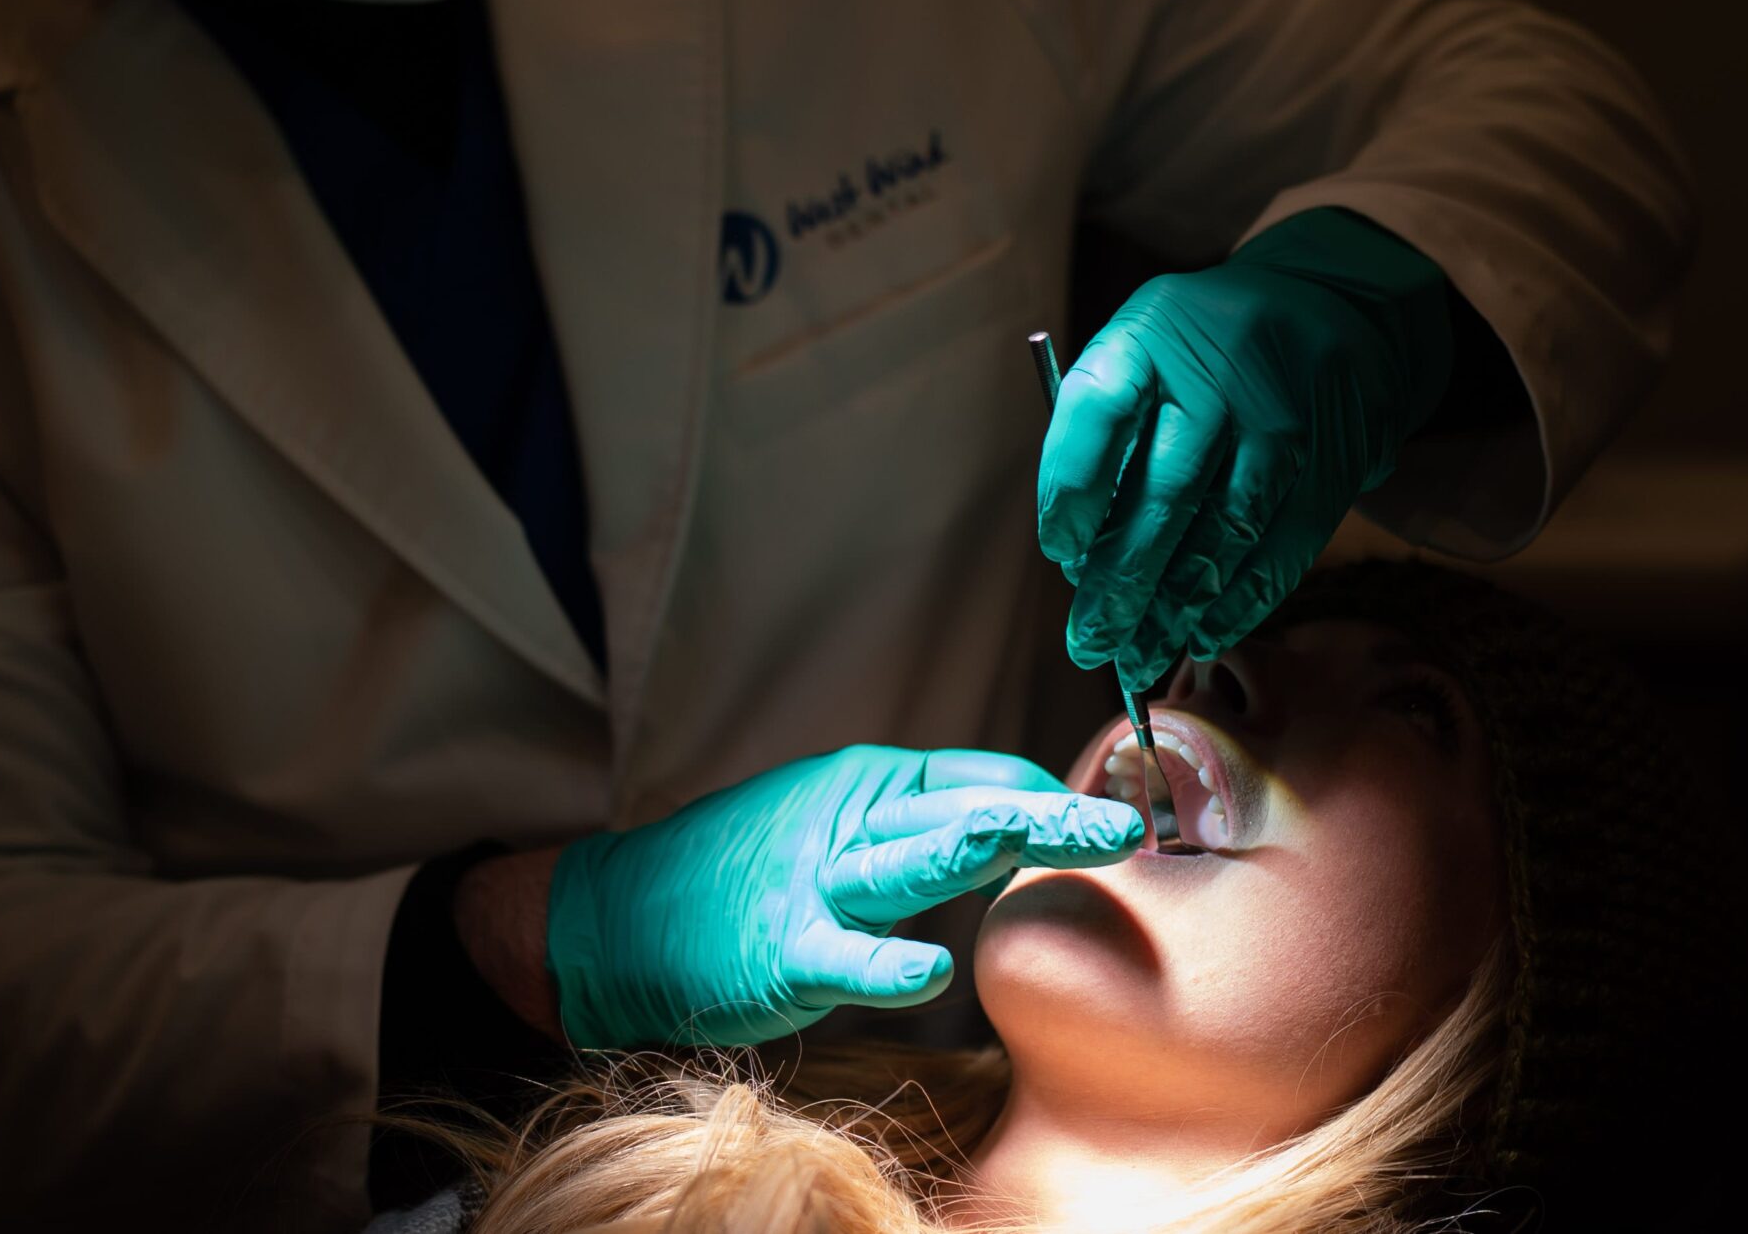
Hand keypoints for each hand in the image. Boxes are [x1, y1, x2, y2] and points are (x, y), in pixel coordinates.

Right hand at [546, 745, 1142, 1048]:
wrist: (619, 918)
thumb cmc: (741, 875)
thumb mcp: (836, 828)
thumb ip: (923, 829)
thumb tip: (1022, 831)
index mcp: (870, 786)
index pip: (984, 778)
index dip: (1056, 799)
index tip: (1121, 822)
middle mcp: (849, 820)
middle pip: (967, 809)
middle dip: (1053, 814)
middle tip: (1128, 824)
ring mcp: (814, 885)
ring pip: (913, 858)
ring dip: (992, 847)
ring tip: (1061, 840)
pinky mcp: (780, 952)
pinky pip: (843, 957)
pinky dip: (887, 963)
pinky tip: (933, 970)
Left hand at [1037, 208, 1453, 677]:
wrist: (1330, 301)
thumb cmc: (1202, 352)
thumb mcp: (1142, 354)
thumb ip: (1105, 437)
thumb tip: (1081, 559)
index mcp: (1151, 332)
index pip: (1096, 412)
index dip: (1071, 491)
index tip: (1061, 554)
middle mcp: (1219, 367)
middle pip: (1163, 492)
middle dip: (1119, 584)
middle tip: (1089, 643)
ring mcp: (1287, 411)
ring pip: (1226, 531)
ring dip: (1176, 608)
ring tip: (1138, 656)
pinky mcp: (1339, 453)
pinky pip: (1285, 544)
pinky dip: (1241, 601)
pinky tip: (1203, 634)